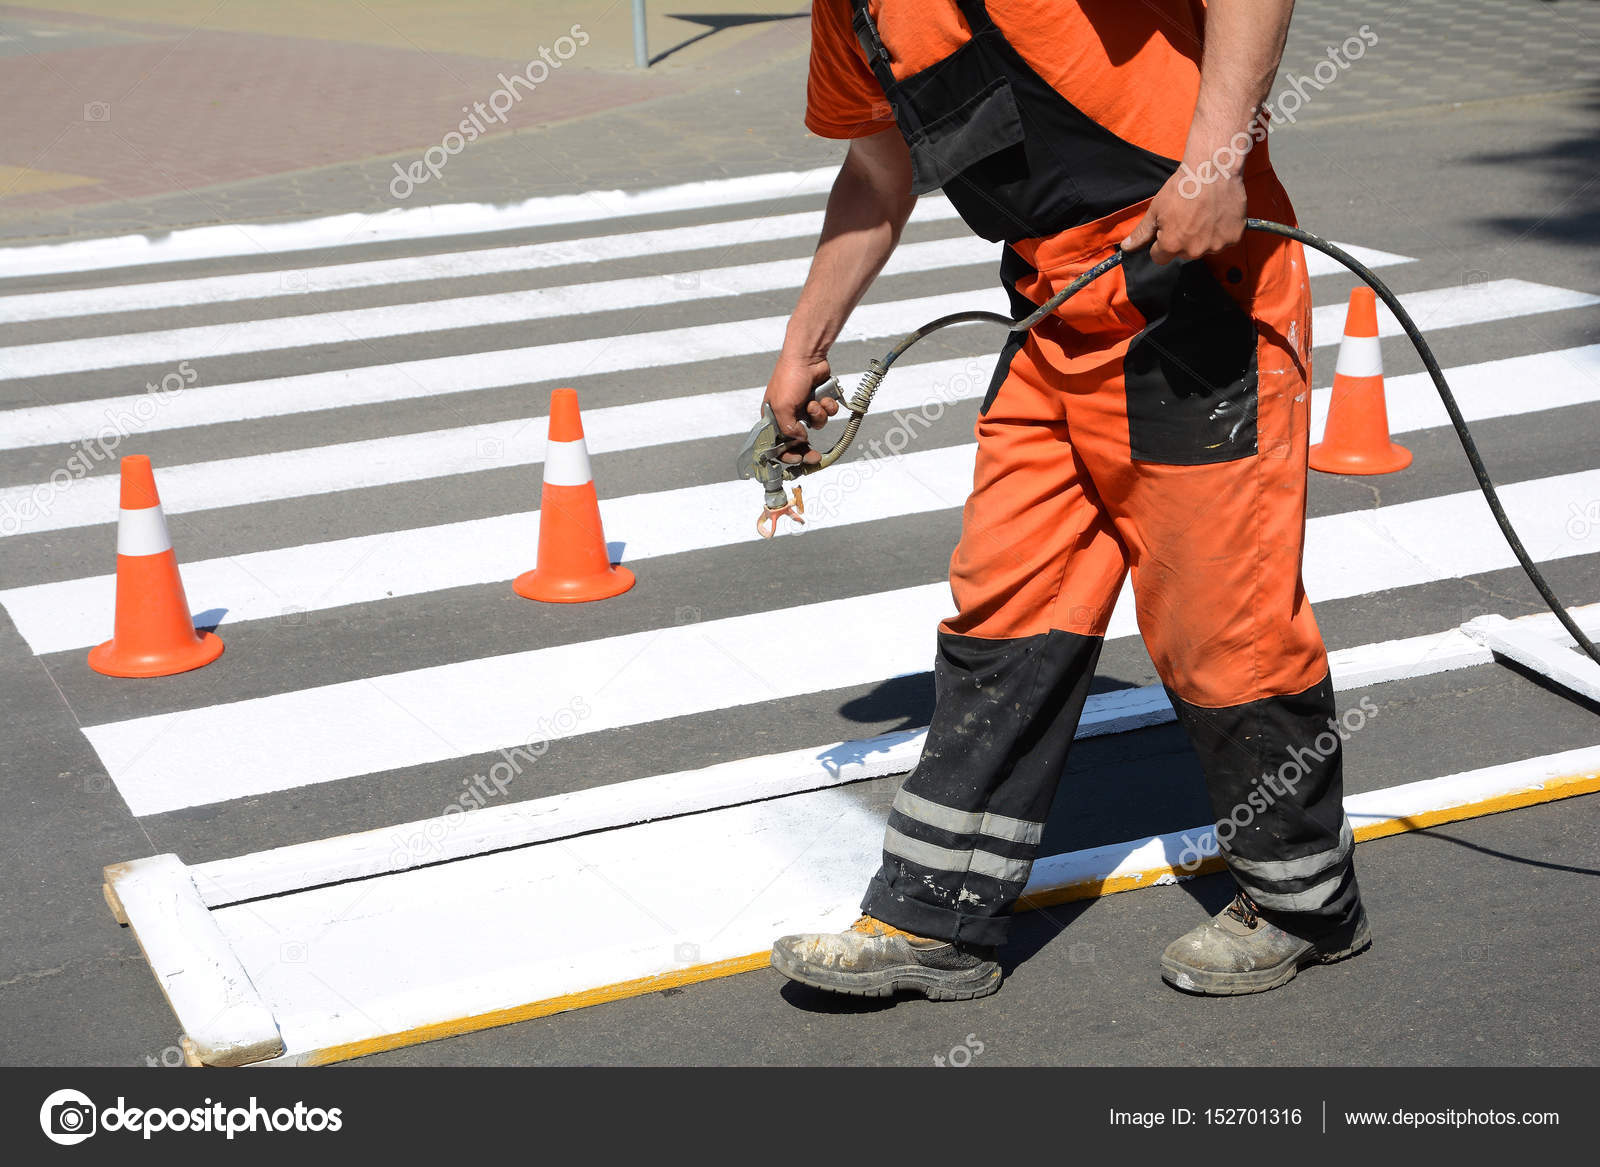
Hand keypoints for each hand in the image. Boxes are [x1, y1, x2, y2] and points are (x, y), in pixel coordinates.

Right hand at [762, 354, 838, 464]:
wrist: (808, 357)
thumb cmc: (789, 378)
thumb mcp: (783, 407)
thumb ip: (788, 429)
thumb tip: (801, 439)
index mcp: (774, 416)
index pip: (778, 442)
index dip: (787, 454)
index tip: (797, 460)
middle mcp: (789, 414)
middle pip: (799, 440)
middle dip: (807, 448)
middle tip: (815, 457)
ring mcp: (804, 407)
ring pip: (816, 425)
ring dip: (818, 416)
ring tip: (815, 403)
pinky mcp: (819, 400)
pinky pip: (827, 413)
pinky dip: (827, 406)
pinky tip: (823, 396)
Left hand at [1120, 163, 1246, 264]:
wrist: (1213, 168)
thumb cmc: (1183, 187)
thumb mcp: (1156, 209)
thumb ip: (1142, 233)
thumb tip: (1126, 248)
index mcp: (1172, 245)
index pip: (1159, 258)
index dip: (1160, 243)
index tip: (1167, 228)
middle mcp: (1194, 250)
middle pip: (1183, 254)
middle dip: (1182, 240)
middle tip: (1188, 216)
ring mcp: (1216, 245)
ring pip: (1204, 248)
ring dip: (1203, 236)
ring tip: (1204, 213)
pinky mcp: (1234, 237)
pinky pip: (1224, 241)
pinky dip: (1221, 230)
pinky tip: (1218, 213)